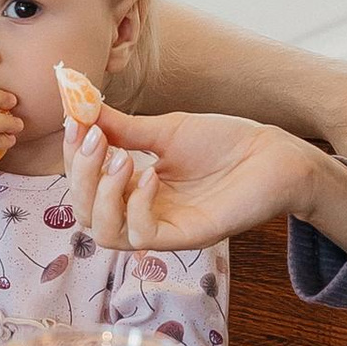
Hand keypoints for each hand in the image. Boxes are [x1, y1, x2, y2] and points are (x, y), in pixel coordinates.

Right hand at [65, 102, 321, 249]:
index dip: (74, 156)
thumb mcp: (165, 130)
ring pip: (106, 233)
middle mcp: (142, 213)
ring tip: (120, 157)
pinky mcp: (186, 237)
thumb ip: (122, 127)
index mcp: (133, 188)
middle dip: (82, 174)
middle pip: (85, 213)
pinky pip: (142, 235)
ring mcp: (163, 228)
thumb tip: (79, 108)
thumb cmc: (225, 142)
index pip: (84, 185)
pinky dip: (136, 205)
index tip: (75, 121)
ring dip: (103, 193)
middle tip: (95, 138)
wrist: (272, 154)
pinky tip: (150, 176)